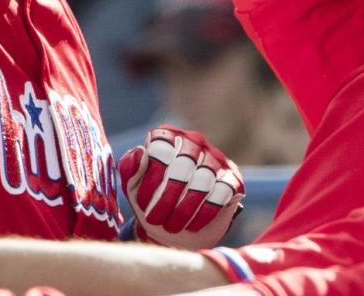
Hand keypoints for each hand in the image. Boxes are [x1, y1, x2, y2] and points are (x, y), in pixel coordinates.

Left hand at [119, 125, 244, 248]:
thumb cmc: (151, 201)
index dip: (150, 178)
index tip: (142, 204)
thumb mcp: (133, 187)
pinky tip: (193, 225)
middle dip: (166, 198)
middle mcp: (193, 141)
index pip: (160, 147)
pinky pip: (222, 192)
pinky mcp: (233, 177)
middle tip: (155, 221)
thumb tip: (141, 153)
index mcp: (167, 136)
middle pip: (183, 165)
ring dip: (184, 209)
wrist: (177, 227)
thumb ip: (130, 168)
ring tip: (172, 226)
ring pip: (204, 180)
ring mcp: (216, 157)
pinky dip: (205, 212)